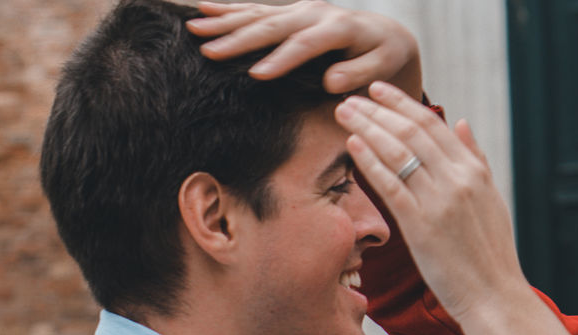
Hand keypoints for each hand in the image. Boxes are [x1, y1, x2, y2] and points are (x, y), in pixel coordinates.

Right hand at [187, 1, 421, 96]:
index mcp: (338, 28)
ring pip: (258, 14)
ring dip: (224, 21)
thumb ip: (360, 74)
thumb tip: (332, 82)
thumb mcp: (382, 66)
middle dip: (239, 38)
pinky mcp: (290, 10)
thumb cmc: (384, 56)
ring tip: (193, 28)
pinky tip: (202, 9)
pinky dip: (228, 9)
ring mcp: (300, 9)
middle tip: (209, 51)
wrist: (383, 34)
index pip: (305, 45)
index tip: (256, 75)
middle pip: (273, 26)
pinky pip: (255, 9)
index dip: (280, 59)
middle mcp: (315, 13)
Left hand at [334, 81, 527, 319]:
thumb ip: (476, 159)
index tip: (377, 90)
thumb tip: (461, 122)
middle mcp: (458, 179)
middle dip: (376, 110)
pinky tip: (352, 145)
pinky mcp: (421, 225)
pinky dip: (369, 160)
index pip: (432, 124)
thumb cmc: (491, 253)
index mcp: (474, 170)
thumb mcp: (492, 199)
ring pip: (398, 151)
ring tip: (344, 113)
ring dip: (367, 127)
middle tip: (350, 97)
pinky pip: (390, 184)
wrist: (494, 296)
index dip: (401, 103)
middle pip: (411, 131)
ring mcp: (439, 201)